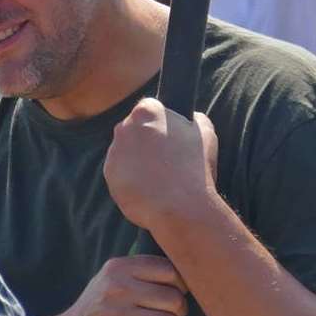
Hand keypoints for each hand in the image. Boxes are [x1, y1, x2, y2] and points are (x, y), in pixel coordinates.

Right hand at [38, 256, 188, 315]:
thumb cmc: (99, 307)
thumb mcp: (111, 278)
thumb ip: (139, 271)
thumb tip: (183, 270)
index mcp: (119, 267)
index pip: (168, 270)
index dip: (182, 285)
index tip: (179, 295)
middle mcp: (118, 287)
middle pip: (173, 298)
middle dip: (181, 312)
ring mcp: (117, 314)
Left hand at [104, 98, 218, 234]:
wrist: (181, 208)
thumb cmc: (196, 169)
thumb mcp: (206, 134)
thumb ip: (196, 118)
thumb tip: (193, 117)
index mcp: (147, 111)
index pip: (150, 107)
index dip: (160, 122)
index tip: (167, 136)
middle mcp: (125, 127)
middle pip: (134, 128)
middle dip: (146, 140)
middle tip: (163, 159)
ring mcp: (114, 151)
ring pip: (125, 151)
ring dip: (136, 160)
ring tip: (157, 177)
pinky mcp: (109, 175)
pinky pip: (119, 172)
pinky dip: (130, 179)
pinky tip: (148, 188)